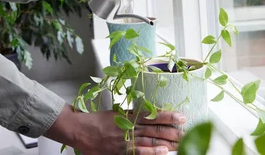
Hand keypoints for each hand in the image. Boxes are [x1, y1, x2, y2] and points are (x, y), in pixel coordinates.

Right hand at [45, 105, 185, 153]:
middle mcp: (129, 126)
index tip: (181, 116)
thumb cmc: (94, 121)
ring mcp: (125, 140)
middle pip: (155, 128)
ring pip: (151, 139)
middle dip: (173, 130)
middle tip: (187, 130)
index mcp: (128, 115)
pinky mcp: (120, 151)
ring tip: (181, 140)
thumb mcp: (114, 114)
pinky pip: (139, 152)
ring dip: (168, 140)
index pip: (153, 115)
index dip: (168, 116)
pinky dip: (153, 152)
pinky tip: (163, 151)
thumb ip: (129, 116)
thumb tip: (146, 115)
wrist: (78, 129)